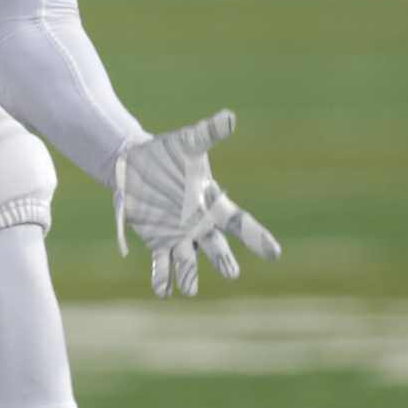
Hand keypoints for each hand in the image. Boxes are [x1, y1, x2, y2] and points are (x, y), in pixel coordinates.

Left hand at [114, 109, 281, 297]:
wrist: (133, 163)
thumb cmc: (167, 152)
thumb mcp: (188, 142)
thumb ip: (209, 133)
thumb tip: (229, 116)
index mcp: (212, 203)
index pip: (240, 223)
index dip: (256, 237)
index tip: (274, 253)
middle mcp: (199, 225)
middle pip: (215, 246)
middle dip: (222, 258)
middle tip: (231, 273)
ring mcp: (178, 235)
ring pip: (187, 259)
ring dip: (189, 274)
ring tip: (189, 290)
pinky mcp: (156, 240)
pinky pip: (161, 262)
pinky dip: (162, 276)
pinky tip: (163, 291)